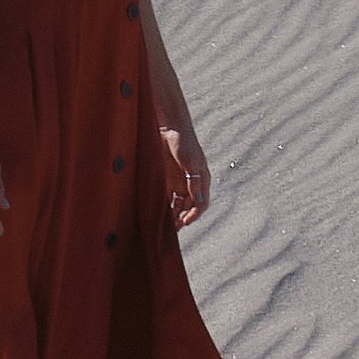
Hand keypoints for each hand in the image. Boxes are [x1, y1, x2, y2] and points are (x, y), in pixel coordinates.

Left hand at [148, 111, 211, 226]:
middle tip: (173, 229)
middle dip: (182, 218)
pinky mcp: (167, 179)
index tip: (186, 222)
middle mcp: (191, 184)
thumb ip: (194, 181)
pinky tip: (157, 213)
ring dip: (173, 215)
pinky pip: (166, 196)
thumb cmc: (185, 143)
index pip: (201, 203)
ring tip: (164, 226)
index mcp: (201, 180)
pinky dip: (164, 205)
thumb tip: (200, 201)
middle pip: (188, 207)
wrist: (170, 128)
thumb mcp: (192, 162)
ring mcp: (178, 182)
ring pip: (177, 204)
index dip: (194, 214)